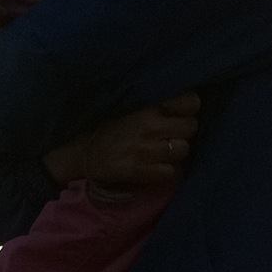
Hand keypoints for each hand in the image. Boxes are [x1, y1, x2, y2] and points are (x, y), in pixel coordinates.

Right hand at [44, 92, 199, 187]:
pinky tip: (155, 165)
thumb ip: (153, 102)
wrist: (81, 153)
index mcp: (147, 106)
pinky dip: (165, 169)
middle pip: (191, 127)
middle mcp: (151, 126)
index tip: (181, 111)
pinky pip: (171, 171)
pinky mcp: (143, 172)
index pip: (190, 102)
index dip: (189, 107)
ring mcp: (148, 151)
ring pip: (183, 149)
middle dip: (184, 129)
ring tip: (163, 149)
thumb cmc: (104, 125)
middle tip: (171, 131)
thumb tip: (180, 99)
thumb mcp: (128, 105)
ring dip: (176, 150)